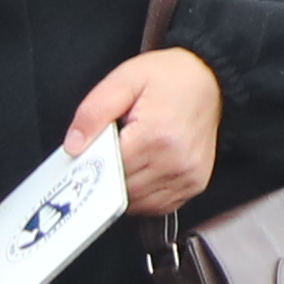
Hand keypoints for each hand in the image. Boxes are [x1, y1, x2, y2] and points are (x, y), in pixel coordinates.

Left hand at [68, 46, 220, 218]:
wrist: (211, 79)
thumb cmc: (169, 78)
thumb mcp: (123, 80)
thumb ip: (93, 112)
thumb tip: (73, 146)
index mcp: (155, 135)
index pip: (108, 169)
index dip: (92, 164)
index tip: (85, 155)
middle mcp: (175, 161)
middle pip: (121, 189)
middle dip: (107, 176)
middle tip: (105, 153)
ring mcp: (188, 176)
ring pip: (138, 203)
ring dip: (123, 188)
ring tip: (126, 158)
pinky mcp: (195, 184)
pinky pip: (158, 206)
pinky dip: (143, 195)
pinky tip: (141, 172)